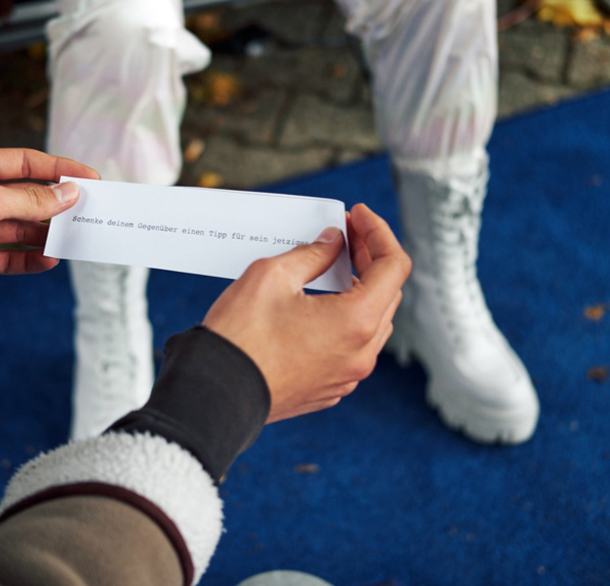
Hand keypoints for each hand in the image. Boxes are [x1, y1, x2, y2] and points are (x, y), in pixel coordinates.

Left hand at [0, 147, 98, 276]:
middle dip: (54, 205)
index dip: (58, 169)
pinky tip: (50, 260)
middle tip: (85, 211)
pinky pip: (8, 257)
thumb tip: (69, 194)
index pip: (23, 162)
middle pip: (24, 196)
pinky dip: (30, 259)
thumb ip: (32, 199)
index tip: (88, 178)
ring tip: (71, 238)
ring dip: (45, 234)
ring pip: (18, 228)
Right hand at [204, 203, 411, 422]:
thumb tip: (332, 243)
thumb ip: (313, 253)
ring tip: (332, 265)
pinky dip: (345, 318)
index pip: (393, 265)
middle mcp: (361, 353)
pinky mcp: (328, 388)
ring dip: (360, 288)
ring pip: (372, 322)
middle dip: (369, 256)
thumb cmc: (240, 337)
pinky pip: (351, 347)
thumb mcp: (272, 275)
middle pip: (387, 292)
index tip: (356, 214)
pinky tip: (319, 303)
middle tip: (341, 233)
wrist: (215, 395)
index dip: (378, 232)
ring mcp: (346, 376)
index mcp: (356, 322)